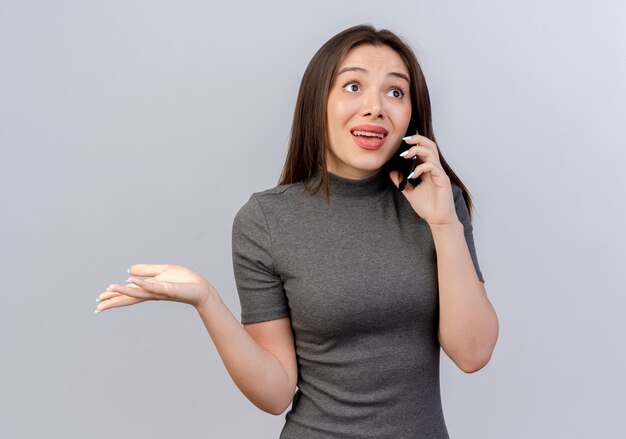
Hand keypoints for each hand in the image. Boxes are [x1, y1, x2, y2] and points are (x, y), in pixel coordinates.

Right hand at [95, 264, 213, 312]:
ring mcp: (159, 292)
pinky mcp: (168, 289)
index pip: (129, 292)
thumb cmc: (184, 281)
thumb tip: (129, 270)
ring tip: (109, 288)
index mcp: (149, 288)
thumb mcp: (163, 271)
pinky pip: (154, 286)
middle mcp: (152, 293)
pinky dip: (143, 284)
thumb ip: (147, 270)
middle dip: (114, 301)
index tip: (99, 300)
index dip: (114, 296)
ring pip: (138, 292)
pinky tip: (132, 281)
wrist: (201, 288)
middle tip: (98, 306)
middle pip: (129, 297)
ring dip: (123, 291)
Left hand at [389, 134, 457, 225]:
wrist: (437, 220)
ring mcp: (439, 173)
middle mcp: (435, 169)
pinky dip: (421, 168)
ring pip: (432, 153)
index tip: (403, 142)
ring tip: (405, 156)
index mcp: (428, 170)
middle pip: (430, 146)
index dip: (415, 143)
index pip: (424, 150)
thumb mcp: (410, 193)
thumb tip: (392, 173)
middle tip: (405, 140)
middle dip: (418, 140)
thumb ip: (402, 182)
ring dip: (417, 151)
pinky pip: (433, 167)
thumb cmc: (428, 207)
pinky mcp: (442, 180)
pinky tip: (413, 175)